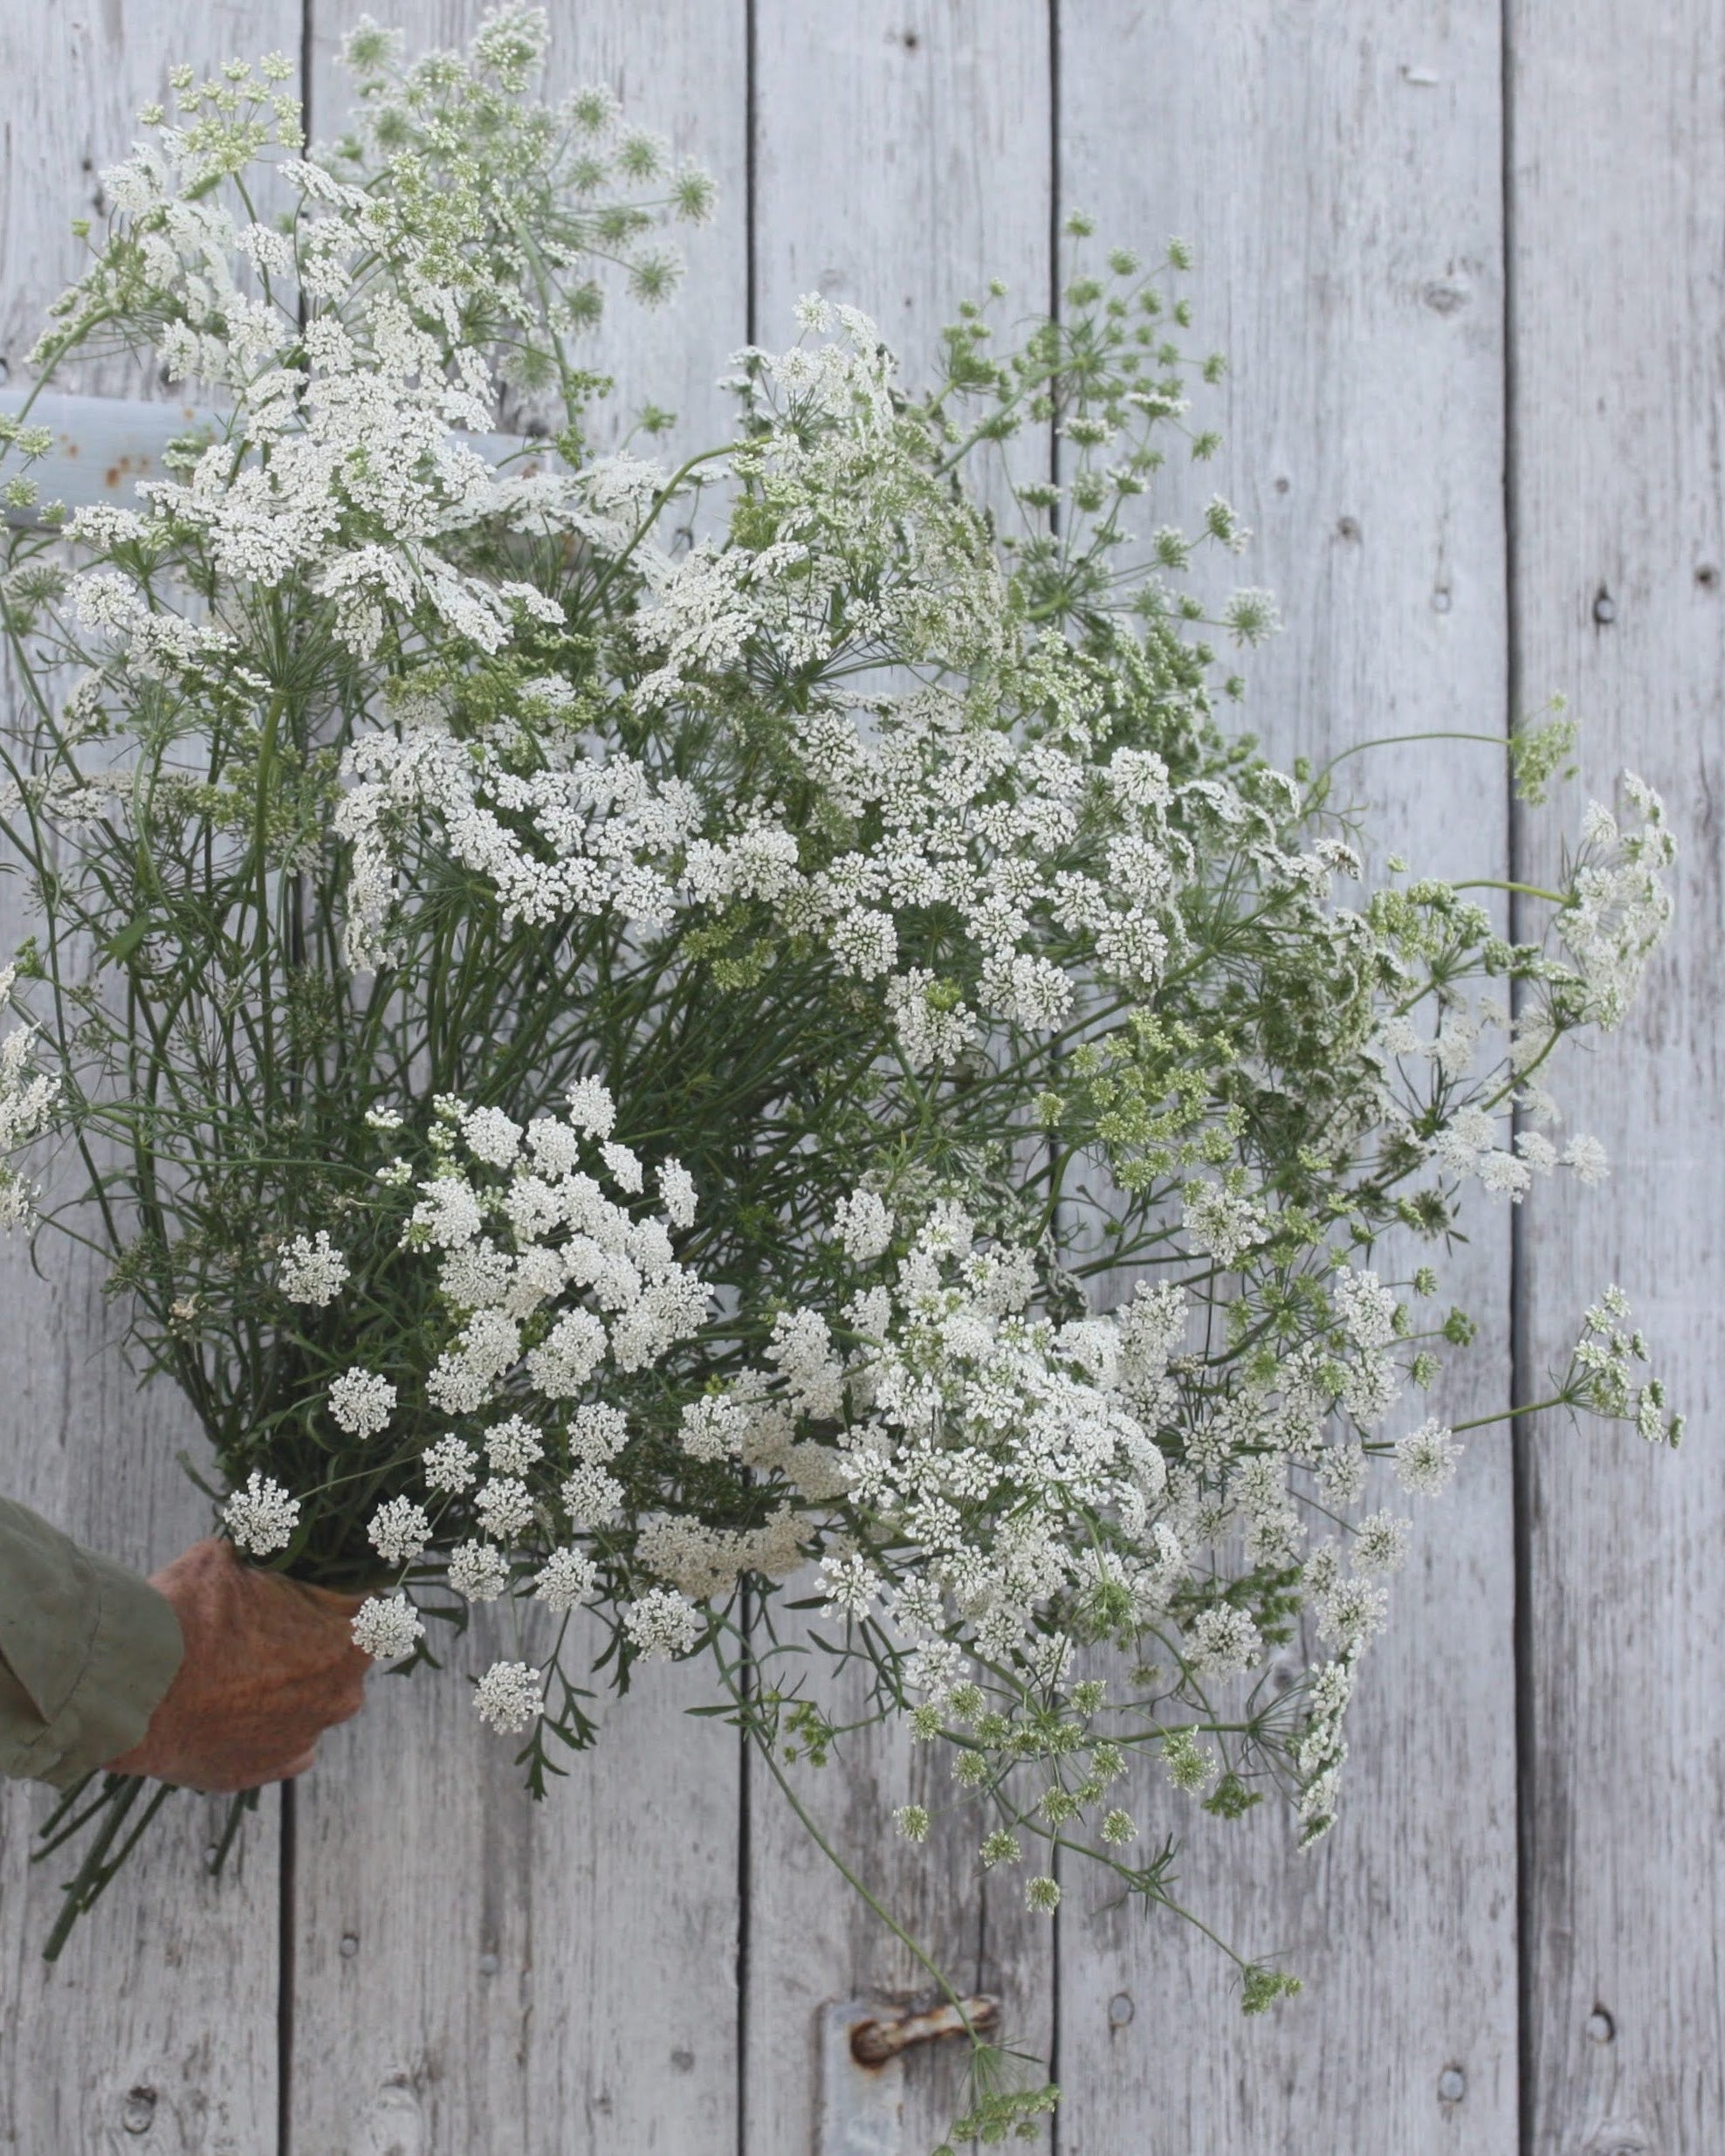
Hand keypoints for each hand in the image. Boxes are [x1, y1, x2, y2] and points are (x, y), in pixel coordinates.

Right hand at [105, 1538, 369, 1791]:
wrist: (132, 1688)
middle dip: (313, 1639)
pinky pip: (284, 1741)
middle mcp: (343, 1692)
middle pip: (343, 1656)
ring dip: (286, 1685)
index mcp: (349, 1636)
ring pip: (312, 1700)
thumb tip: (264, 1537)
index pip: (373, 1607)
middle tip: (264, 1625)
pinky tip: (227, 1707)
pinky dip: (264, 1725)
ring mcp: (308, 1736)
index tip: (316, 1588)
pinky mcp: (270, 1770)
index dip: (342, 1592)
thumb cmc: (186, 1613)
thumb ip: (263, 1554)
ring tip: (234, 1667)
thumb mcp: (227, 1558)